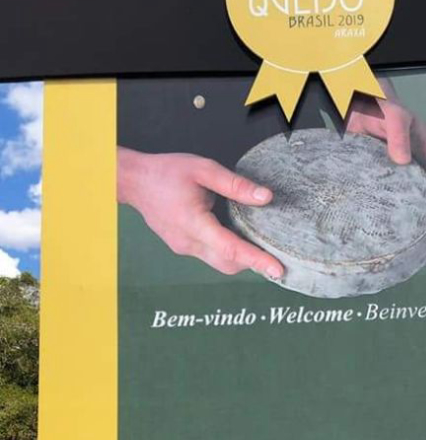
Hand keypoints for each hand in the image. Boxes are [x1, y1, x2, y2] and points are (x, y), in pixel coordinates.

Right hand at [117, 147, 283, 277]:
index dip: (256, 260)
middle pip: (228, 264)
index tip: (277, 270)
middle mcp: (188, 242)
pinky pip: (210, 255)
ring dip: (240, 257)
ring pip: (219, 262)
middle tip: (276, 258)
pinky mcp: (182, 247)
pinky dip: (226, 251)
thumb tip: (266, 197)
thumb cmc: (166, 172)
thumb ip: (235, 185)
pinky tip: (236, 235)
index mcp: (193, 223)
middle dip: (253, 263)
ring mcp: (184, 248)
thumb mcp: (204, 169)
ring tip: (259, 245)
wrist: (134, 181)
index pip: (230, 249)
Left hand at [346, 80, 425, 218]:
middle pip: (419, 186)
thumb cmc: (382, 105)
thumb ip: (399, 135)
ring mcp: (388, 163)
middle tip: (418, 228)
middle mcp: (407, 159)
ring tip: (394, 226)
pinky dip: (376, 197)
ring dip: (398, 205)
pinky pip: (376, 184)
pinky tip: (370, 211)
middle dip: (422, 205)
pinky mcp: (370, 165)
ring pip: (397, 188)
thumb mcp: (395, 117)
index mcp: (420, 149)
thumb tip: (403, 161)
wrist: (354, 98)